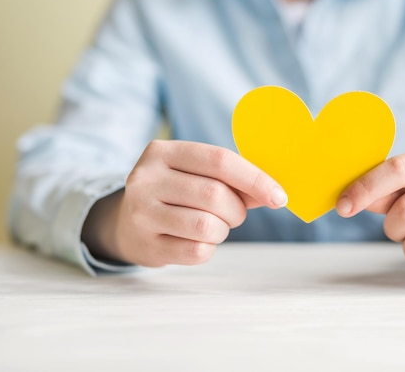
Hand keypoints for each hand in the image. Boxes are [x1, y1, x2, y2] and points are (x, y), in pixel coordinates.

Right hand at [82, 140, 286, 266]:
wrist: (125, 224)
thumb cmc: (174, 193)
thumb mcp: (195, 173)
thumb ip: (232, 178)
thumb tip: (274, 192)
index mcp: (162, 152)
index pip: (219, 160)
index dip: (255, 178)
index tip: (279, 196)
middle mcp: (146, 179)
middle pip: (215, 194)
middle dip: (237, 209)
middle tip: (234, 213)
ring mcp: (142, 214)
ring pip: (207, 226)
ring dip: (223, 230)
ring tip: (214, 226)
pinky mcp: (147, 246)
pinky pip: (197, 251)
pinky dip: (209, 248)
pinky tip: (197, 240)